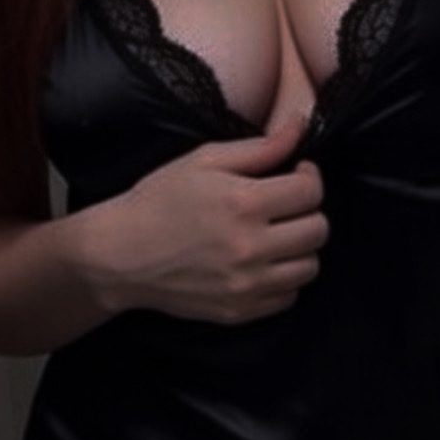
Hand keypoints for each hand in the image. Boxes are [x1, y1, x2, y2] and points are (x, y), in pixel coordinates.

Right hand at [91, 117, 328, 324]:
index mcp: (244, 203)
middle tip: (286, 203)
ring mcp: (246, 285)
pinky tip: (262, 261)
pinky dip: (283, 279)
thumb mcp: (204, 160)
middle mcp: (251, 248)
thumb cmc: (159, 200)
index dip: (309, 177)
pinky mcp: (239, 312)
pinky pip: (288, 297)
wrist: (120, 254)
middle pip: (318, 230)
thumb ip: (260, 147)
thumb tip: (301, 127)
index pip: (311, 192)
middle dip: (308, 210)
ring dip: (300, 247)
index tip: (296, 173)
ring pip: (309, 266)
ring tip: (276, 233)